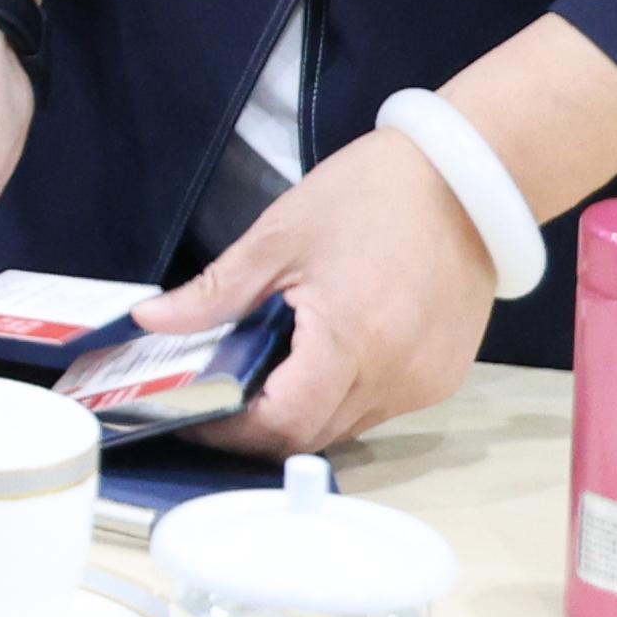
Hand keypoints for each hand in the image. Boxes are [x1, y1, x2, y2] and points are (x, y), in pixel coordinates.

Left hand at [148, 127, 504, 454]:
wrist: (466, 180)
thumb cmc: (372, 195)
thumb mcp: (279, 236)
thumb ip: (215, 292)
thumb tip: (150, 320)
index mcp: (351, 338)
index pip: (283, 421)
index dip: (232, 427)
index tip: (196, 412)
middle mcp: (394, 376)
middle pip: (312, 436)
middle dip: (259, 426)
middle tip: (219, 394)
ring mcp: (424, 384)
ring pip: (345, 428)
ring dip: (301, 411)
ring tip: (266, 368)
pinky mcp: (441, 380)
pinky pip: (378, 410)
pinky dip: (341, 396)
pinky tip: (321, 357)